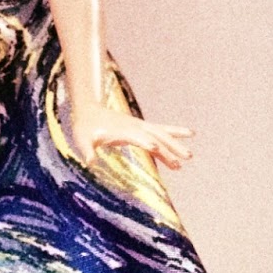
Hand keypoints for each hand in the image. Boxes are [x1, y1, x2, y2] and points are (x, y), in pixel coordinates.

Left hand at [70, 106, 194, 169]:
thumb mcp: (82, 139)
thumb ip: (87, 150)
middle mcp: (134, 126)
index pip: (138, 137)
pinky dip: (172, 138)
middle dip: (171, 146)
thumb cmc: (85, 127)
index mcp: (122, 130)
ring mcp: (139, 126)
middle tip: (186, 157)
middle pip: (157, 136)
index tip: (158, 148)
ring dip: (175, 144)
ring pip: (162, 134)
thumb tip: (89, 162)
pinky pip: (160, 133)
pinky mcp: (140, 128)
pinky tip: (183, 146)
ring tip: (189, 157)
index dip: (148, 143)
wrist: (89, 110)